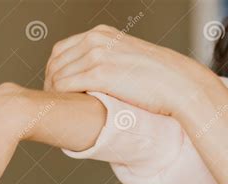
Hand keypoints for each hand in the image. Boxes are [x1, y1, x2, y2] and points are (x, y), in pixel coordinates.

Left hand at [44, 25, 215, 115]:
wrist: (178, 84)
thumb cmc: (157, 77)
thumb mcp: (127, 56)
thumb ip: (106, 59)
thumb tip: (91, 75)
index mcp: (101, 34)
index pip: (60, 49)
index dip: (53, 70)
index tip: (55, 86)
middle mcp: (96, 40)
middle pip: (55, 61)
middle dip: (49, 81)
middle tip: (53, 100)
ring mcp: (97, 56)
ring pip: (56, 74)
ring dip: (52, 92)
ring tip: (58, 106)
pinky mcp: (100, 75)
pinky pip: (64, 85)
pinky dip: (59, 97)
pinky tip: (65, 106)